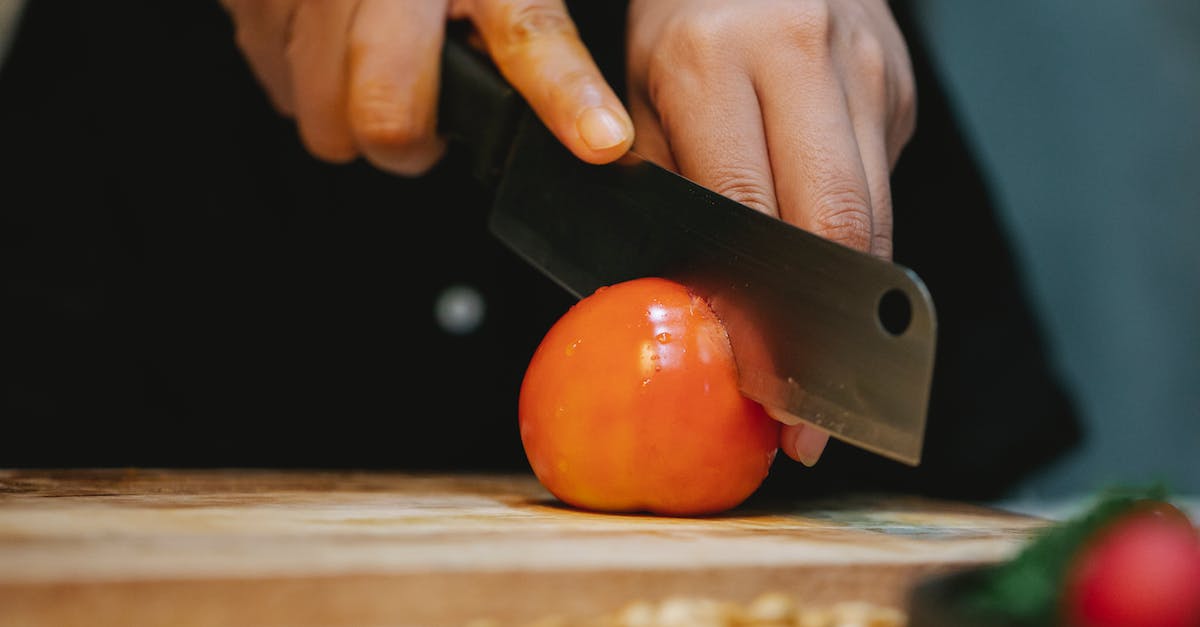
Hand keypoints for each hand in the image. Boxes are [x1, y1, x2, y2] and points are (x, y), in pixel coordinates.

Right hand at [219, 0, 634, 174]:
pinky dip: (313, 86)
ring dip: (356, 117)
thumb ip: (531, 21)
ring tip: (379, 73)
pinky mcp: (253, 4)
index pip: (527, 31)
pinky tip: (336, 49)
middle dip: (410, 141)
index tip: (602, 140)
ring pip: (326, 117)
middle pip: (388, 112)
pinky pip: (282, 90)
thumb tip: (605, 117)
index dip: (564, 92)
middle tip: (428, 122)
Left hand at [625, 0, 916, 465]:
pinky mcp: (901, 87)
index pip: (745, 213)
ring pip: (876, 217)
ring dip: (853, 309)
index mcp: (715, 62)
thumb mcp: (642, 90)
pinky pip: (885, 189)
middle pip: (836, 225)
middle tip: (811, 418)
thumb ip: (665, 189)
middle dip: (826, 338)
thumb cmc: (685, 19)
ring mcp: (867, 70)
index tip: (759, 386)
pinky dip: (860, 246)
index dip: (757, 315)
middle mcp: (803, 59)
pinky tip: (836, 279)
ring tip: (828, 373)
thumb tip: (683, 302)